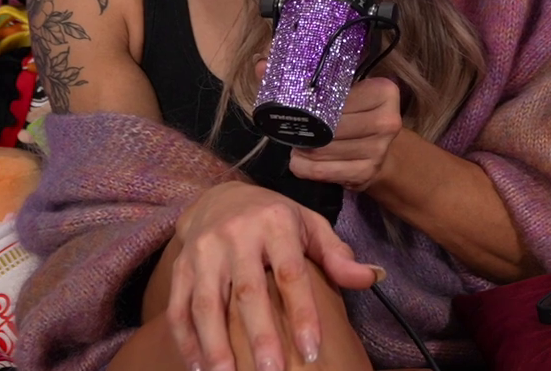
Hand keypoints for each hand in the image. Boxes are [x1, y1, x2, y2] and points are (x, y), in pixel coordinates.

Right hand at [168, 182, 378, 370]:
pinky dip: (187, 341)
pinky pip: (178, 308)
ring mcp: (203, 252)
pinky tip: (199, 369)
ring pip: (206, 303)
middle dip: (259, 335)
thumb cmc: (275, 218)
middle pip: (247, 292)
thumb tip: (373, 277)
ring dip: (215, 345)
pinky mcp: (179, 268)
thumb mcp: (310, 225)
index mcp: (275, 224)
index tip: (311, 350)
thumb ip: (337, 254)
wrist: (218, 197)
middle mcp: (236, 236)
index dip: (301, 312)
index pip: (290, 273)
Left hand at [289, 77, 404, 192]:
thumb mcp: (339, 91)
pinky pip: (326, 171)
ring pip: (326, 150)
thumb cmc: (355, 114)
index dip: (312, 104)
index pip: (338, 97)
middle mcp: (387, 120)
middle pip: (332, 126)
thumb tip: (262, 65)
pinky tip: (302, 162)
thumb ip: (301, 77)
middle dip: (307, 131)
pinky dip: (308, 168)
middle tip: (294, 131)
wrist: (381, 150)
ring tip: (297, 146)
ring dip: (304, 150)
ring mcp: (380, 149)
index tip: (298, 107)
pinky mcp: (368, 172)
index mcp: (383, 91)